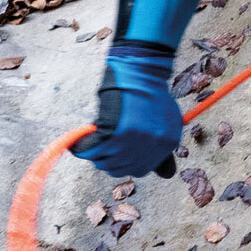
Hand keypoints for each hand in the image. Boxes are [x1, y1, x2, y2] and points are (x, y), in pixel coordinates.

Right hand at [75, 40, 181, 178]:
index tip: (122, 149)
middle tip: (109, 142)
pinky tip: (87, 136)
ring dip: (99, 153)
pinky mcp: (114, 135)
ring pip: (104, 164)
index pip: (142, 170)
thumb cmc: (151, 98)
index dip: (129, 161)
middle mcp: (153, 146)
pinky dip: (82, 146)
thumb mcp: (167, 124)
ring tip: (102, 135)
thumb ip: (163, 151)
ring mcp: (134, 141)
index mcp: (168, 143)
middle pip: (121, 169)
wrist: (140, 74)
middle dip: (112, 158)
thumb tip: (167, 176)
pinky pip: (89, 152)